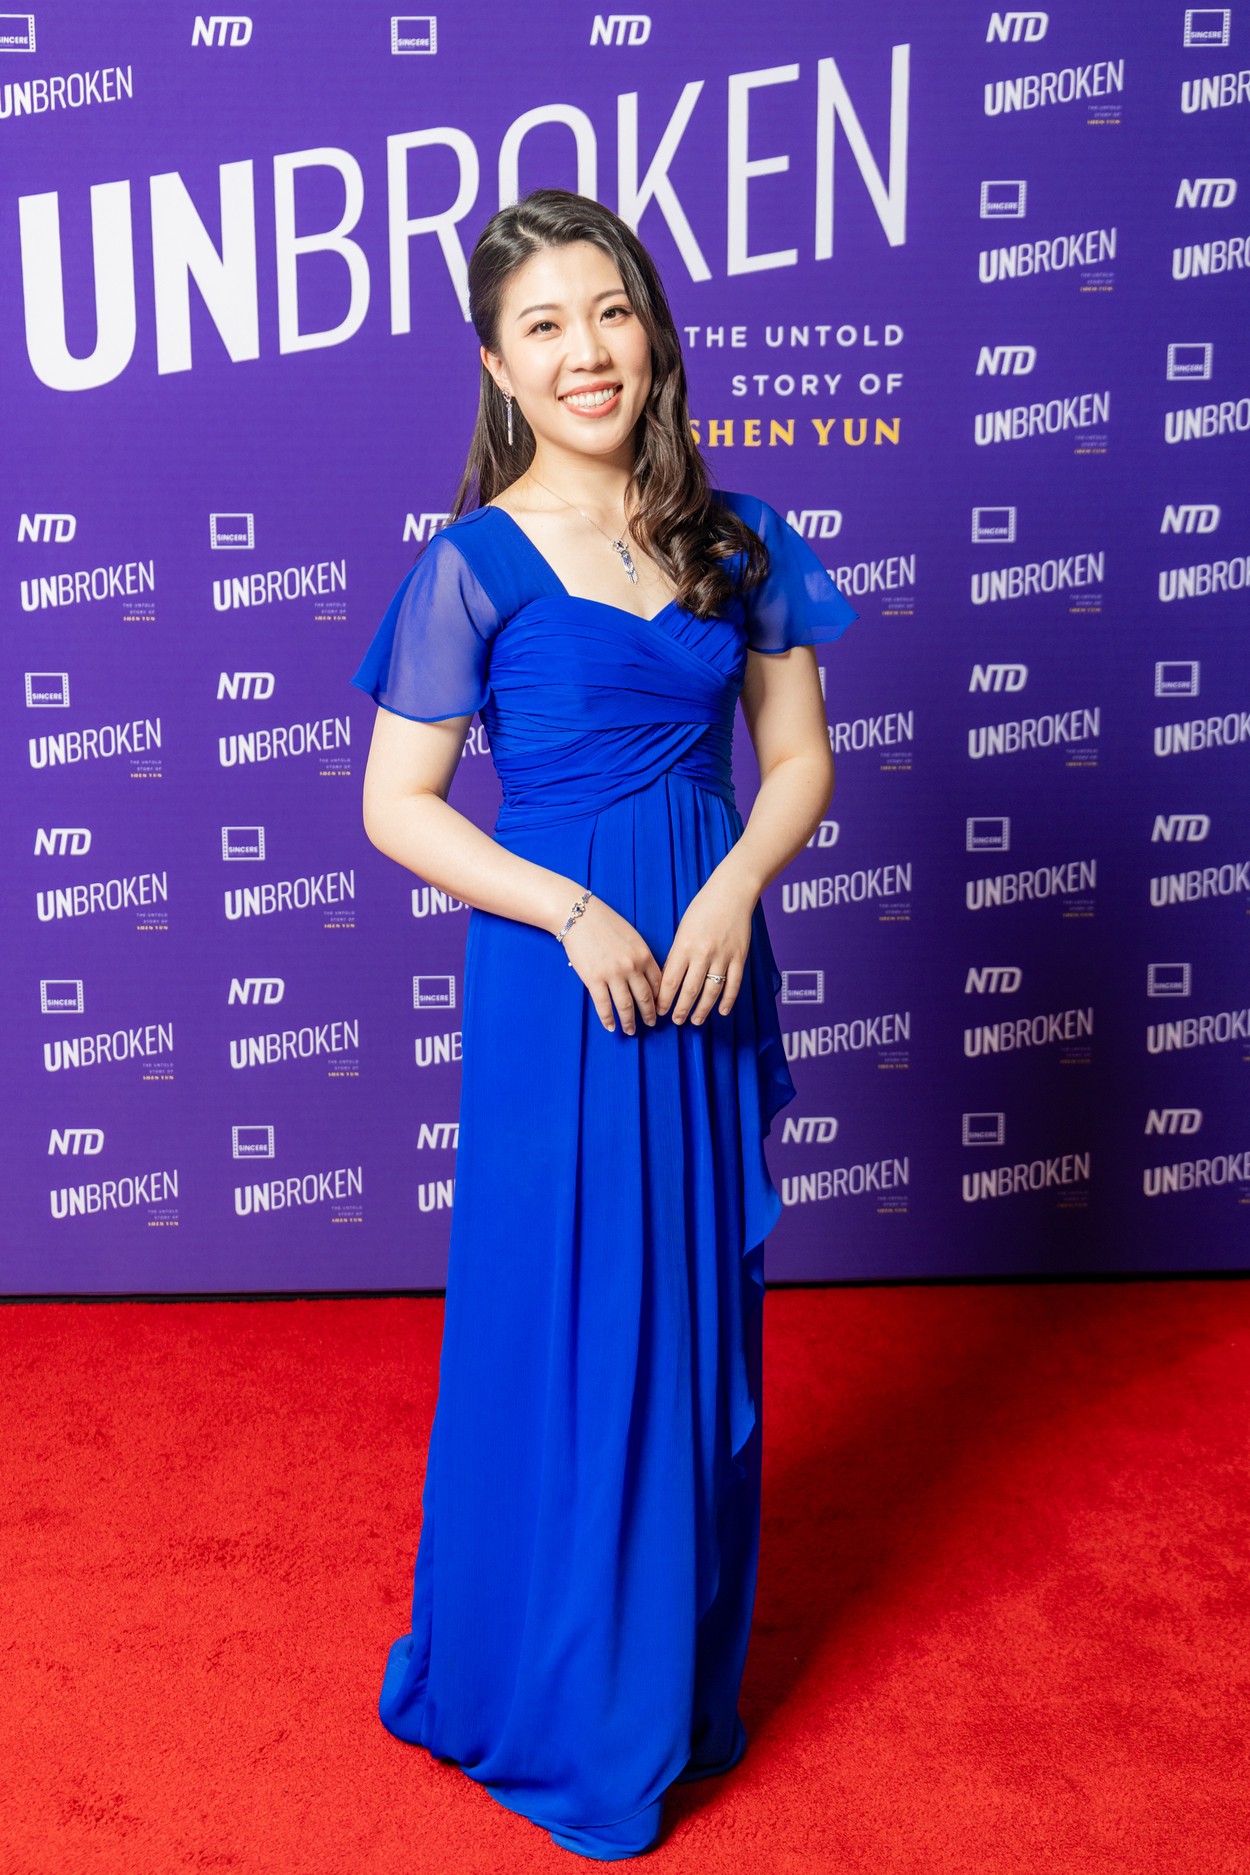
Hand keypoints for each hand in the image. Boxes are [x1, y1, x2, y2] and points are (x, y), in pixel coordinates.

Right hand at [561, 896, 662, 1035]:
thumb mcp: (631, 936)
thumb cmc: (605, 923)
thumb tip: (644, 976)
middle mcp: (631, 967)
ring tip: (631, 1031)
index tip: (659, 1008)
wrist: (579, 916)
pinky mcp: (594, 979)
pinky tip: (611, 1027)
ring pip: (626, 1006)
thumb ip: (640, 956)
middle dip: (649, 1015)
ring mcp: (613, 975)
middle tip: (650, 1024)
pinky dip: (608, 1019)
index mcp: (643, 955)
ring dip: (629, 1022)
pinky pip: (604, 1005)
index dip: (659, 999)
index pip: (658, 983)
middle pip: (645, 998)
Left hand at [658, 873, 754, 1024]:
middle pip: (690, 990)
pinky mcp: (739, 957)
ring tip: (696, 1021)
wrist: (731, 893)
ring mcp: (723, 956)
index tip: (659, 1011)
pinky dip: (728, 1000)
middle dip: (681, 1009)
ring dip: (703, 1009)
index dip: (663, 999)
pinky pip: (734, 984)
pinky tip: (722, 1011)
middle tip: (676, 1021)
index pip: (670, 980)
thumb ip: (677, 955)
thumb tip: (669, 981)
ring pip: (711, 991)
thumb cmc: (702, 909)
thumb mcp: (683, 930)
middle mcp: (703, 953)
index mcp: (684, 946)